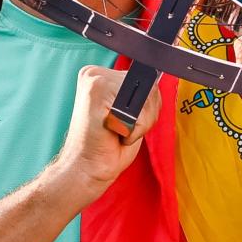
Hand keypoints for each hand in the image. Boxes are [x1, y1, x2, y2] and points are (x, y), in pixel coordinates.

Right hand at [56, 65, 160, 206]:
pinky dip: (132, 130)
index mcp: (103, 74)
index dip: (146, 107)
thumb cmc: (107, 145)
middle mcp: (96, 73)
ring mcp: (94, 80)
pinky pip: (137, 113)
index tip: (125, 120)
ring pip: (146, 99)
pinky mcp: (96, 94)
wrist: (86, 168)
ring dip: (139, 125)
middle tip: (121, 128)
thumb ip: (142, 93)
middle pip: (150, 87)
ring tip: (117, 131)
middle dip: (145, 116)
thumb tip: (155, 79)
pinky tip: (113, 133)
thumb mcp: (130, 112)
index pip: (148, 79)